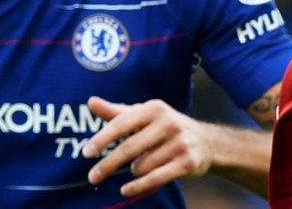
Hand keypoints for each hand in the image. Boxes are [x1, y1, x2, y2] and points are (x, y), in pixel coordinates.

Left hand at [81, 97, 212, 197]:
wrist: (206, 141)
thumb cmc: (164, 127)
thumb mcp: (143, 116)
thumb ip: (116, 111)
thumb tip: (90, 102)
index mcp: (154, 108)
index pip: (122, 124)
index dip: (103, 139)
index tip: (86, 153)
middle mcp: (169, 123)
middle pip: (129, 148)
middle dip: (108, 164)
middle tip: (92, 177)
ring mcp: (179, 144)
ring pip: (141, 166)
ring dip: (135, 169)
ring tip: (143, 163)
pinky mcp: (187, 163)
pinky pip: (155, 178)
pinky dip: (138, 186)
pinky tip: (125, 190)